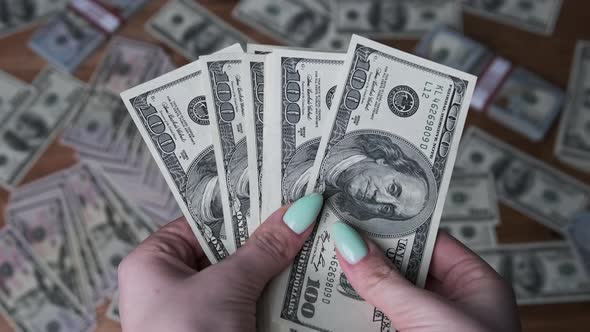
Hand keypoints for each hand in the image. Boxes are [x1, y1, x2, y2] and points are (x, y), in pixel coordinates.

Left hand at [117, 193, 323, 331]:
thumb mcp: (227, 286)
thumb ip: (264, 247)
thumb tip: (300, 211)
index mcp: (152, 261)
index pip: (201, 219)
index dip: (239, 205)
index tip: (276, 190)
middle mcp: (170, 283)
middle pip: (225, 247)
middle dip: (263, 236)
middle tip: (300, 215)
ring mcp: (195, 309)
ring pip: (242, 275)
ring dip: (273, 265)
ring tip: (308, 239)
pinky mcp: (219, 329)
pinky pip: (249, 300)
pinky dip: (272, 292)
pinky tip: (302, 278)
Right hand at [333, 222, 520, 331]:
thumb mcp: (429, 315)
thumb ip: (386, 281)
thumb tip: (348, 244)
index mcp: (475, 283)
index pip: (429, 240)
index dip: (394, 225)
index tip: (360, 212)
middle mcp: (453, 302)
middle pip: (404, 266)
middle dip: (370, 254)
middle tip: (335, 235)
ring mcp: (429, 326)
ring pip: (388, 294)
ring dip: (359, 284)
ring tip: (326, 262)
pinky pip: (379, 320)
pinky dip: (358, 312)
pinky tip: (332, 301)